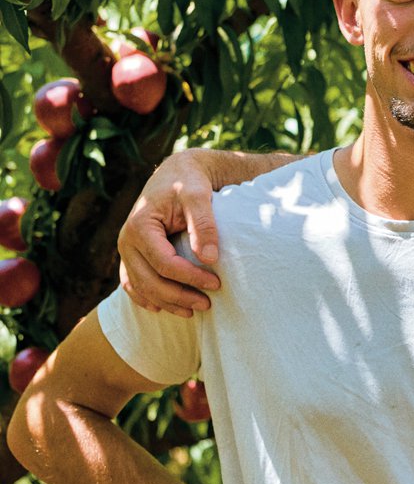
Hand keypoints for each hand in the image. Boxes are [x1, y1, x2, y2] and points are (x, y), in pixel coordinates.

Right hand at [118, 150, 221, 315]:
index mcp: (139, 226)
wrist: (177, 173)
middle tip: (207, 304)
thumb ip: (204, 224)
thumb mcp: (198, 195)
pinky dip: (146, 298)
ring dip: (166, 302)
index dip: (190, 277)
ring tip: (194, 310)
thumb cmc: (188, 181)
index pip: (164, 263)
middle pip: (149, 280)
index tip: (216, 283)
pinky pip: (132, 284)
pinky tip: (163, 309)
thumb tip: (209, 258)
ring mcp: (126, 250)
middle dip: (178, 296)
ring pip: (141, 287)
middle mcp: (127, 240)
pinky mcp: (131, 255)